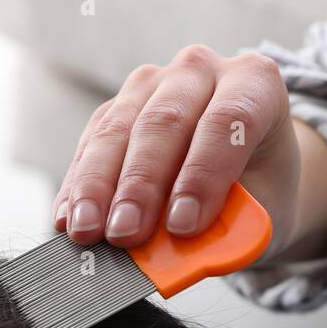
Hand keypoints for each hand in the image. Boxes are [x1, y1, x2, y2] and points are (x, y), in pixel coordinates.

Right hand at [53, 46, 299, 256]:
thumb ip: (226, 229)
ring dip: (97, 187)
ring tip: (87, 232)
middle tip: (125, 234)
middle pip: (165, 121)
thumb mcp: (259, 214)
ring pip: (118, 129)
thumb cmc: (259, 193)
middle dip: (141, 184)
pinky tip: (66, 221)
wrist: (247, 176)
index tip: (183, 226)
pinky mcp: (113, 110)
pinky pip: (89, 145)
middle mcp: (199, 71)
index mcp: (255, 83)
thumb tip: (173, 255)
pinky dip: (77, 188)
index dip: (203, 174)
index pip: (227, 120)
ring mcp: (151, 85)